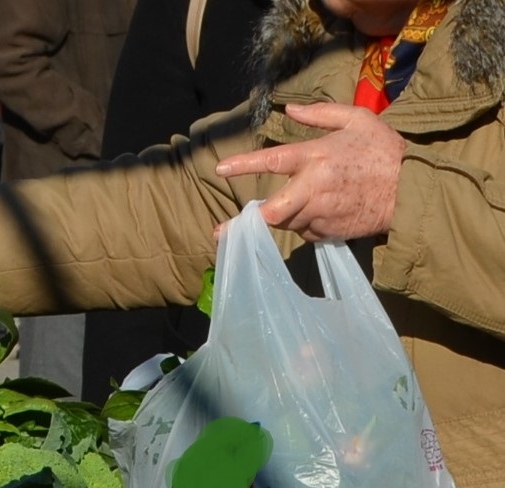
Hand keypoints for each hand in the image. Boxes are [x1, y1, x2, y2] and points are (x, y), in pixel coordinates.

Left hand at [214, 102, 405, 240]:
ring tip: (308, 200)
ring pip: (286, 222)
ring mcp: (321, 213)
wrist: (413, 188)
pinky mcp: (329, 232)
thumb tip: (289, 110)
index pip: (272, 160)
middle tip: (222, 231)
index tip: (220, 169)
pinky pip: (305, 231)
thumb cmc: (385, 151)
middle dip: (248, 222)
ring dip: (284, 215)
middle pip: (272, 212)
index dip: (244, 166)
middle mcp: (314, 188)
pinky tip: (325, 211)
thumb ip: (321, 114)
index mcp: (317, 157)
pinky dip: (305, 223)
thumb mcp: (358, 120)